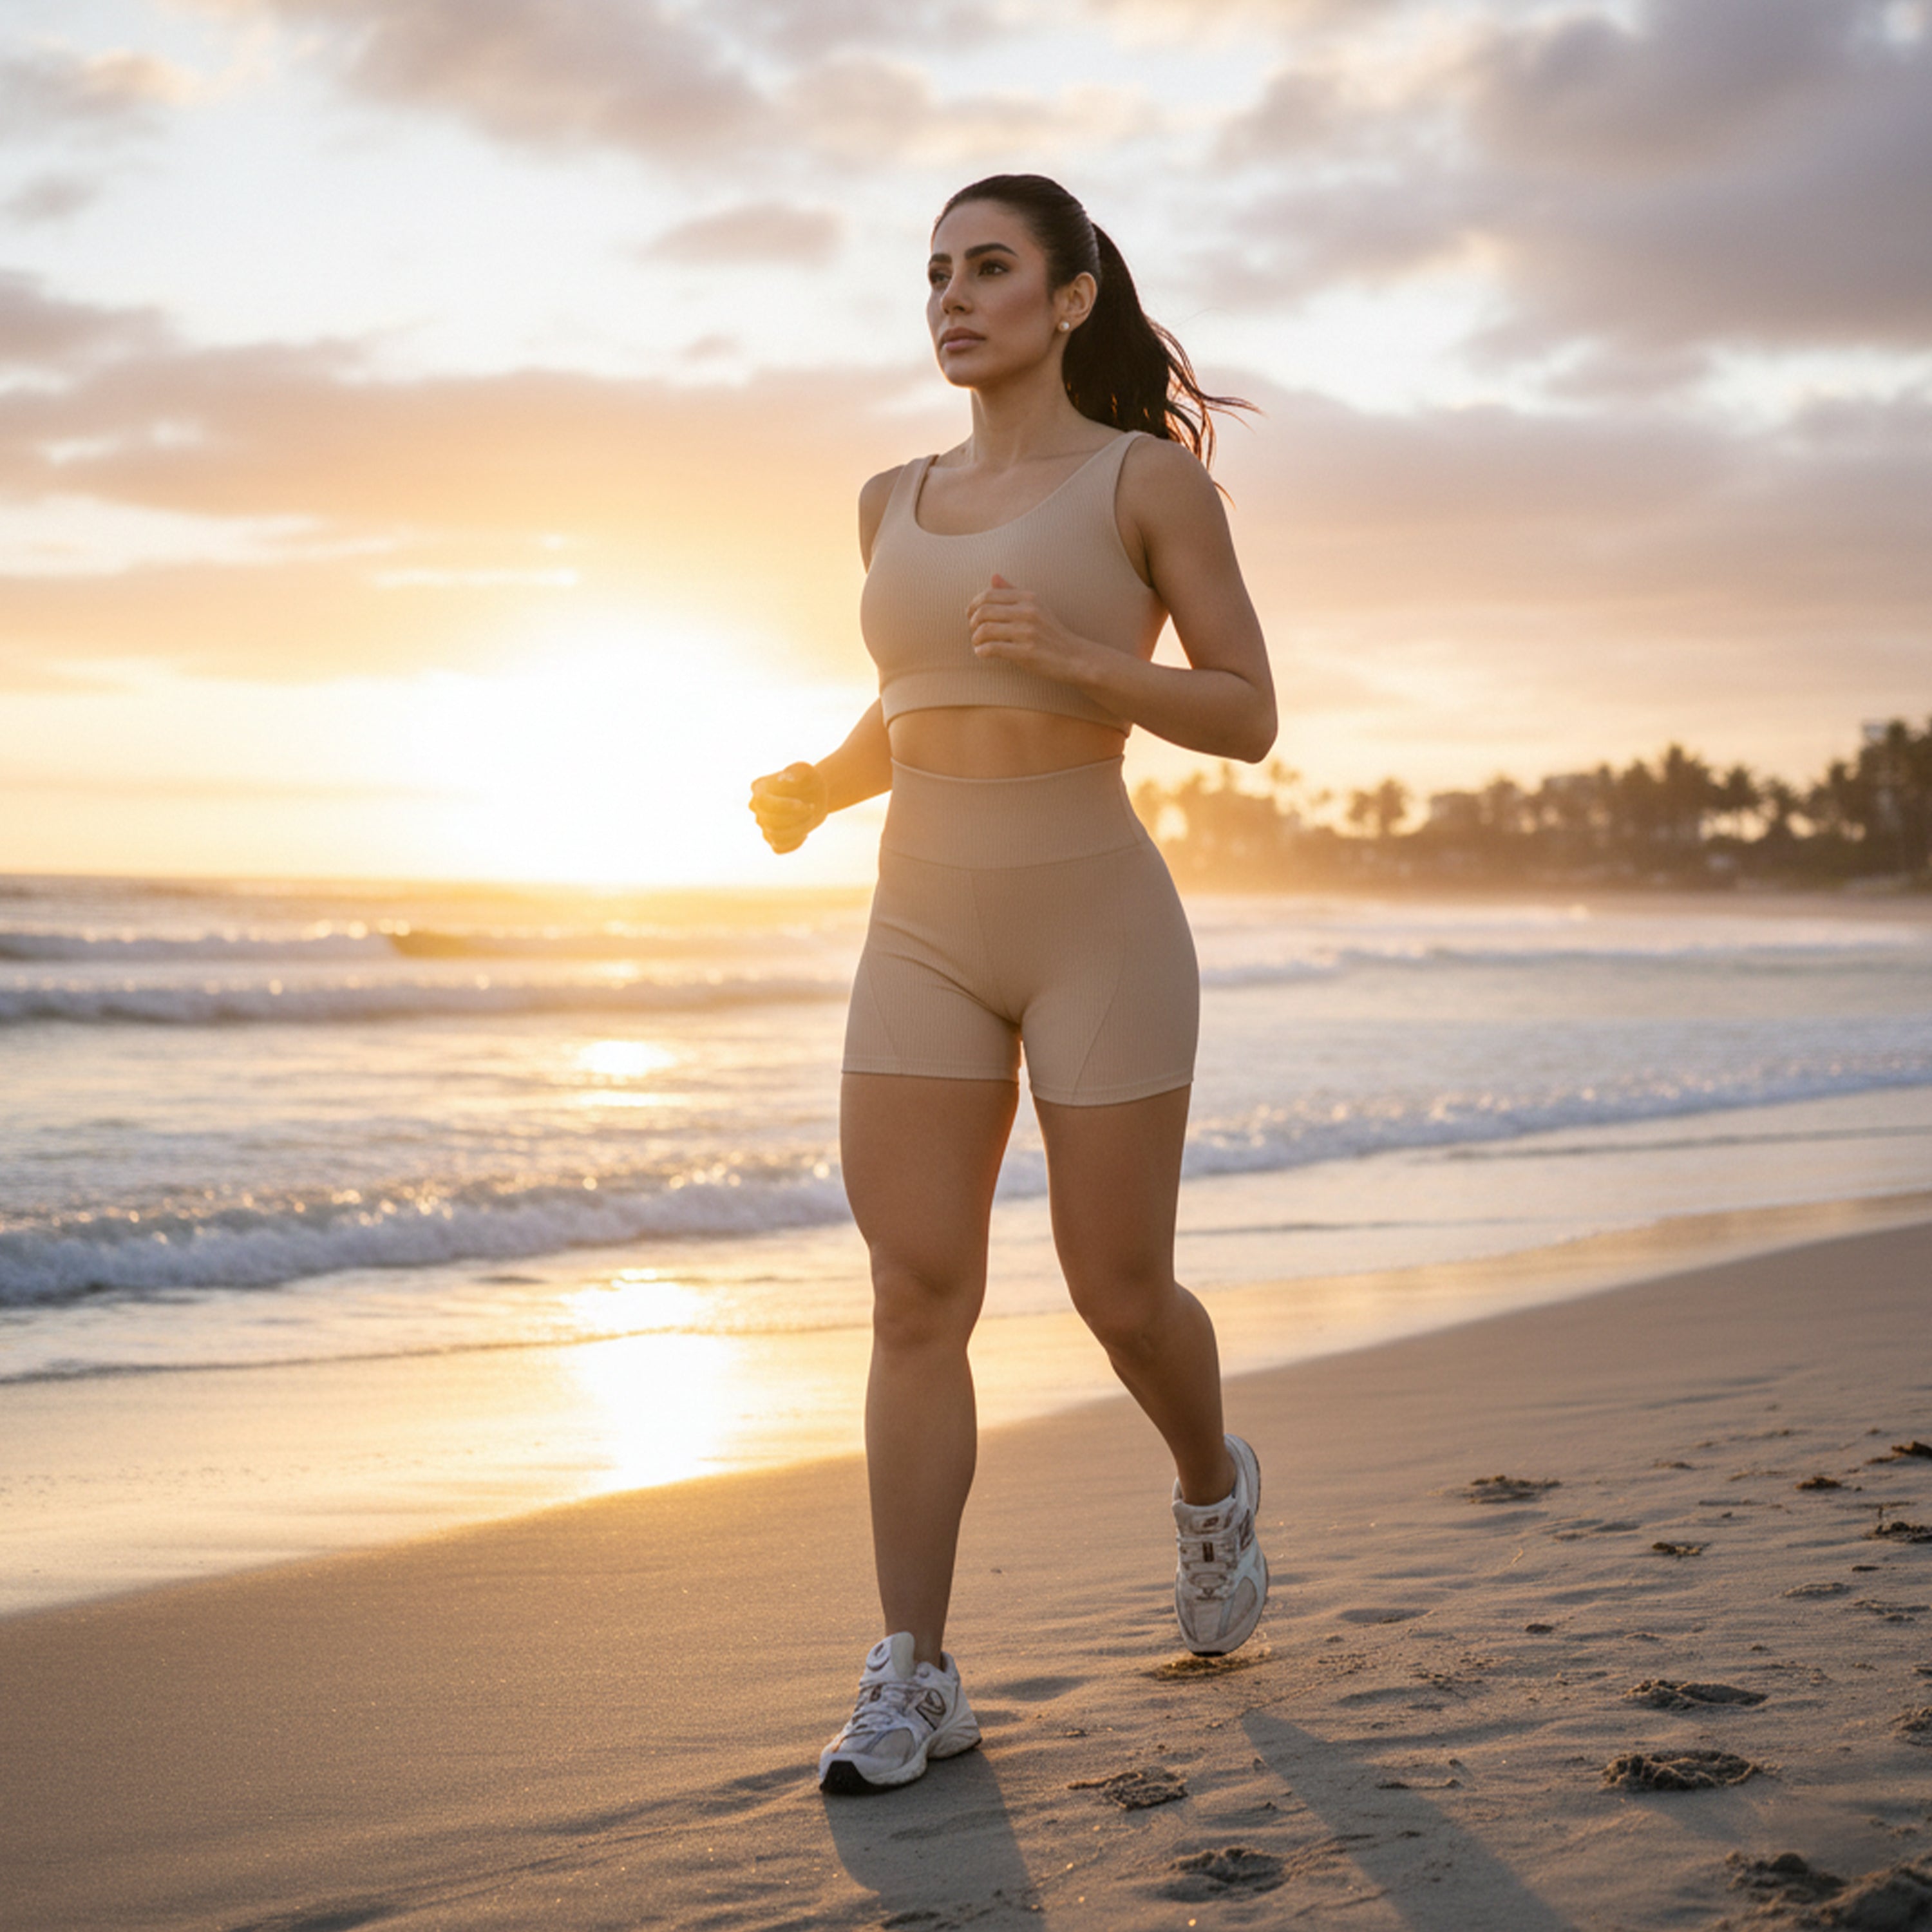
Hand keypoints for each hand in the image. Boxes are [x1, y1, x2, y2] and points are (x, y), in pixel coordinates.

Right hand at [748, 761, 827, 853]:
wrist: (814, 795)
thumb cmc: (808, 781)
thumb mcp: (806, 771)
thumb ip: (796, 771)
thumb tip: (785, 779)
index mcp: (759, 788)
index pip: (763, 802)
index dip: (783, 806)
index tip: (803, 805)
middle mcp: (756, 807)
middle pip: (770, 821)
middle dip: (796, 817)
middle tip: (812, 808)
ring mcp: (763, 825)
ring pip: (775, 836)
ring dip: (799, 829)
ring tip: (810, 817)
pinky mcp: (772, 839)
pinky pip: (779, 848)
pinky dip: (795, 842)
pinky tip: (804, 832)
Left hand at [966, 573, 1095, 684]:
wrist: (1074, 657)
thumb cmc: (1051, 632)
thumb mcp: (1036, 606)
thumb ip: (1013, 591)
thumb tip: (993, 576)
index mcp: (1028, 597)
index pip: (989, 594)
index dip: (973, 605)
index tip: (971, 616)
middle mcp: (1028, 611)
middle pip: (984, 611)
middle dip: (972, 623)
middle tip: (973, 632)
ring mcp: (1027, 632)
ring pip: (985, 630)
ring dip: (975, 639)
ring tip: (977, 644)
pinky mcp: (1026, 652)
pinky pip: (992, 648)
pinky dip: (981, 651)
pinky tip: (982, 654)